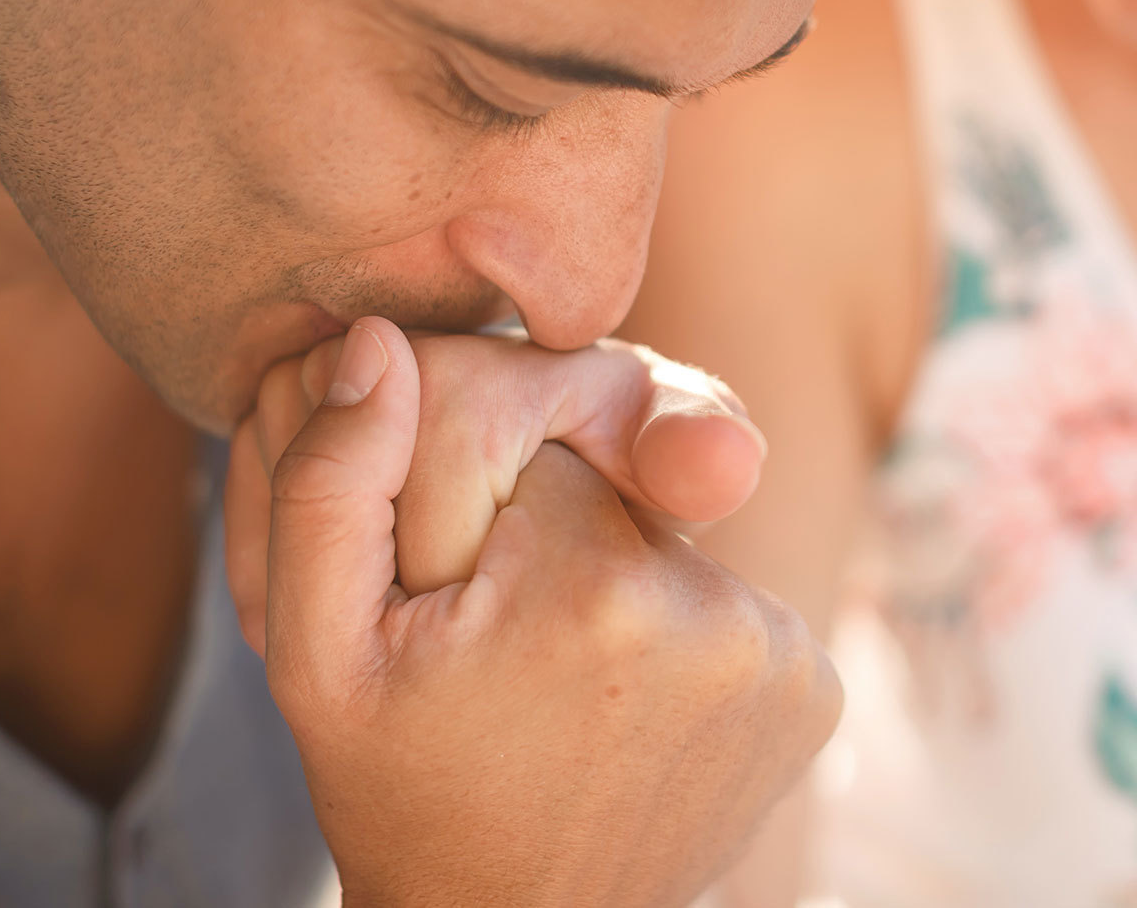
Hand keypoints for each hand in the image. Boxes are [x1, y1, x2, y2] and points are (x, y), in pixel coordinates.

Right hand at [226, 319, 838, 907]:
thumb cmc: (408, 790)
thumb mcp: (316, 660)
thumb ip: (329, 490)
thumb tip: (376, 344)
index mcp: (585, 581)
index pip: (525, 434)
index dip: (476, 501)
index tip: (456, 586)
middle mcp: (711, 607)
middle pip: (608, 484)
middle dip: (555, 537)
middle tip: (507, 644)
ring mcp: (782, 655)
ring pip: (671, 540)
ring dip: (622, 582)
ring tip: (567, 684)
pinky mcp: (820, 689)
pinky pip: (732, 605)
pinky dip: (688, 635)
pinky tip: (632, 705)